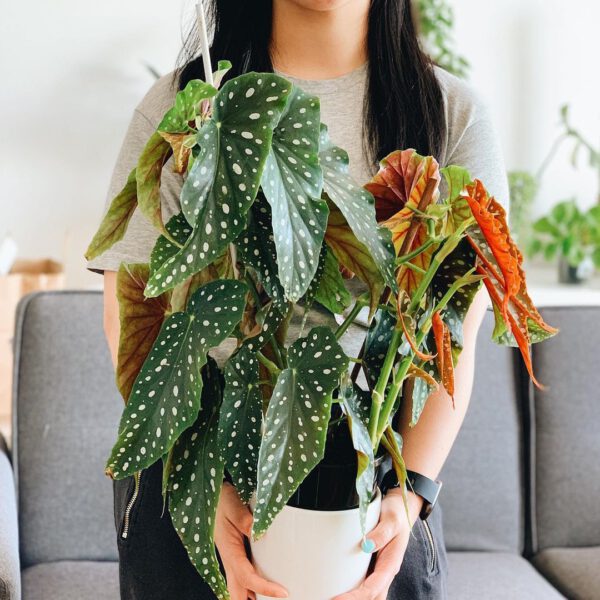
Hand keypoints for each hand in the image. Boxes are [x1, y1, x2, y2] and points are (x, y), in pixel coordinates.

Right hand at [214, 482, 287, 599]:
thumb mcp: (233, 505)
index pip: (247, 578)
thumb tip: (259, 534)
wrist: (212, 496)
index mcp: (229, 551)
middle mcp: (230, 559)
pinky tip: (263, 583)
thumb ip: (245, 520)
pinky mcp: (235, 553)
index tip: (283, 592)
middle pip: (237, 593)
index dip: (264, 588)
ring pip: (239, 587)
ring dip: (251, 596)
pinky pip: (242, 576)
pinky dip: (251, 586)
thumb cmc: (222, 499)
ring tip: (270, 596)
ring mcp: (231, 558)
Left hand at [332, 489, 422, 599]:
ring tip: (333, 597)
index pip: (373, 588)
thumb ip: (381, 533)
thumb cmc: (396, 514)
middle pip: (372, 597)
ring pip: (370, 594)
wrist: (402, 509)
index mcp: (390, 564)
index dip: (355, 597)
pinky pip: (365, 585)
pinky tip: (339, 590)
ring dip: (354, 598)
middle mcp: (385, 572)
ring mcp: (379, 571)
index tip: (337, 599)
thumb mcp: (392, 520)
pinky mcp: (373, 566)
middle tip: (332, 599)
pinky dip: (354, 592)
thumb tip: (367, 545)